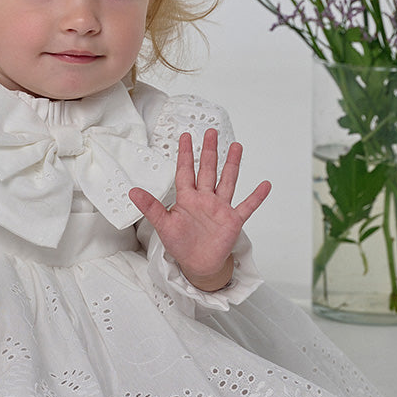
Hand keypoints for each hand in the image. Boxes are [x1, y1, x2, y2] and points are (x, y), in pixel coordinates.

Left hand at [129, 129, 270, 290]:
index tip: (185, 136)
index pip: (185, 171)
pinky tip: (265, 185)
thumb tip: (132, 192)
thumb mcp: (163, 225)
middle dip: (209, 151)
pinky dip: (256, 197)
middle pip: (207, 170)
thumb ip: (151, 207)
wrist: (198, 265)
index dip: (185, 154)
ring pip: (227, 181)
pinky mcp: (232, 220)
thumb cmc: (181, 245)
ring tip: (237, 147)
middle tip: (211, 132)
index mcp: (187, 198)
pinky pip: (246, 206)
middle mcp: (204, 199)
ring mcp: (220, 208)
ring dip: (232, 165)